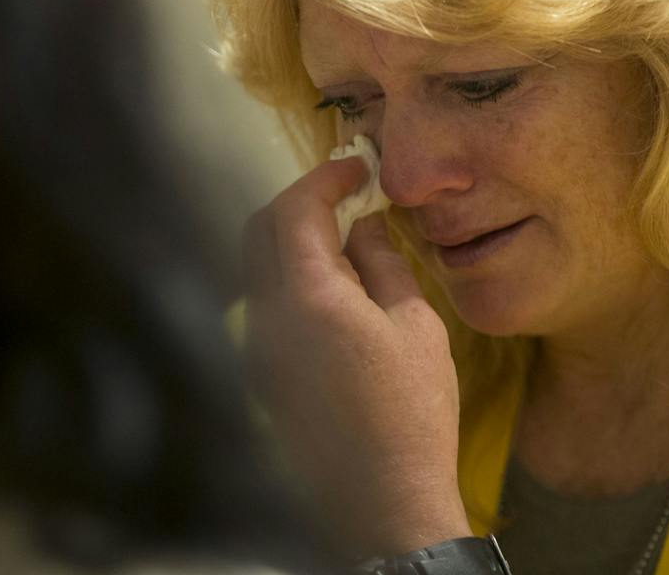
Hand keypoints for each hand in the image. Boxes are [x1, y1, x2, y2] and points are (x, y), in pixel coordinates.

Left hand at [242, 155, 469, 557]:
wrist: (384, 500)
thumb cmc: (412, 412)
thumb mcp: (414, 325)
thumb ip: (382, 262)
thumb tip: (364, 224)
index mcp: (307, 298)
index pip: (295, 210)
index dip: (325, 178)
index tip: (357, 168)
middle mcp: (265, 317)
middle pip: (259, 230)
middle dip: (299, 203)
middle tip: (345, 197)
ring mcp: (254, 348)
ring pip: (255, 266)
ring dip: (291, 241)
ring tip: (343, 243)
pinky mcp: (257, 375)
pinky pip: (261, 304)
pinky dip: (287, 278)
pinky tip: (331, 291)